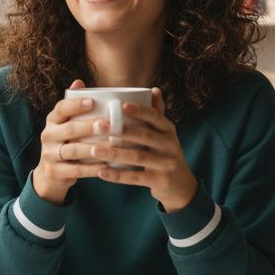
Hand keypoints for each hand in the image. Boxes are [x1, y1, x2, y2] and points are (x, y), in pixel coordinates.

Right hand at [32, 79, 107, 204]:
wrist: (51, 173)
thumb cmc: (68, 141)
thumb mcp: (67, 123)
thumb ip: (74, 105)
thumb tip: (79, 81)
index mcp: (53, 120)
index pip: (61, 108)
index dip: (76, 105)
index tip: (92, 102)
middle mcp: (48, 135)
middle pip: (68, 129)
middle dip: (88, 126)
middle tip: (108, 124)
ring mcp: (49, 154)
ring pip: (72, 150)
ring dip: (92, 149)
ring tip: (110, 146)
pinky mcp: (54, 171)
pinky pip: (74, 170)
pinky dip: (91, 169)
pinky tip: (106, 166)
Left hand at [84, 87, 198, 212]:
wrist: (181, 185)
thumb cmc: (166, 154)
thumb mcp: (165, 134)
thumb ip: (157, 114)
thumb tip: (154, 89)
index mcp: (169, 130)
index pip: (155, 117)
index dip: (139, 111)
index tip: (121, 105)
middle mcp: (170, 145)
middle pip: (145, 136)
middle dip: (121, 130)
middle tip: (98, 126)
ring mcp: (166, 164)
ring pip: (138, 157)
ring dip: (115, 153)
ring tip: (94, 149)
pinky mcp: (159, 181)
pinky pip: (135, 177)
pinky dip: (117, 175)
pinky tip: (100, 172)